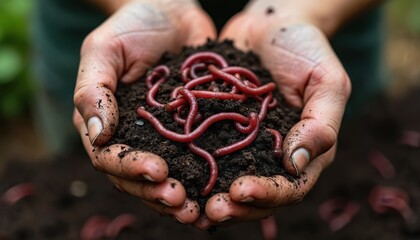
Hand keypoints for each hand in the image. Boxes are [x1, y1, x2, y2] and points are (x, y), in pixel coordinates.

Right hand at [73, 0, 215, 223]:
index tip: (157, 171)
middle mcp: (133, 137)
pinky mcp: (191, 133)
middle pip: (138, 178)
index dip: (130, 169)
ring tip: (200, 211)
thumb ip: (93, 90)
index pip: (110, 157)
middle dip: (157, 193)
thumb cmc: (134, 24)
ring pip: (167, 178)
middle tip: (181, 202)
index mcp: (106, 123)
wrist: (172, 11)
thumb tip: (97, 136)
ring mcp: (163, 138)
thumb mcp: (105, 49)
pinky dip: (204, 180)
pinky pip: (196, 161)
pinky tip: (220, 191)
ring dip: (181, 197)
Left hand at [200, 0, 350, 226]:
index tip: (240, 191)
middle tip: (209, 212)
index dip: (267, 195)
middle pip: (255, 195)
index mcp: (303, 151)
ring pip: (225, 182)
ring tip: (185, 203)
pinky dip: (188, 168)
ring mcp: (241, 145)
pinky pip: (202, 154)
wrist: (270, 25)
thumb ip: (320, 125)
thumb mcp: (327, 82)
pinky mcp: (216, 130)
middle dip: (234, 207)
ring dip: (206, 196)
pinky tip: (170, 173)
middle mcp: (270, 156)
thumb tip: (296, 166)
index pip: (290, 187)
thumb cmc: (306, 50)